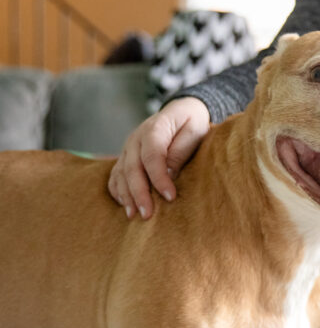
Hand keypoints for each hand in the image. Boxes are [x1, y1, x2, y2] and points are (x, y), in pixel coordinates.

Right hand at [108, 97, 210, 218]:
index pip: (152, 156)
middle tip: (148, 214)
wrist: (181, 111)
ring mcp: (128, 148)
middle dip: (140, 193)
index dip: (159, 178)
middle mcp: (135, 138)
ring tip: (134, 216)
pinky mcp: (125, 157)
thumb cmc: (191, 123)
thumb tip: (169, 173)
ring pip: (121, 174)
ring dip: (127, 196)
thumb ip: (180, 150)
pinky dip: (118, 191)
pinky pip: (115, 175)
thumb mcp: (194, 130)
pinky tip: (125, 205)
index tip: (170, 197)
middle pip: (133, 168)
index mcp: (154, 128)